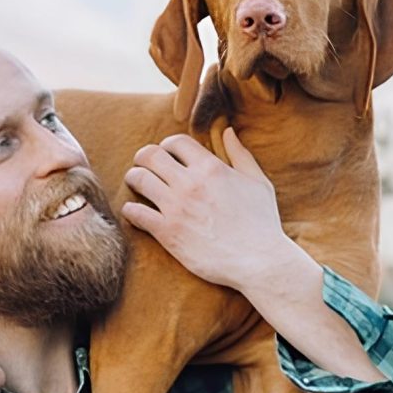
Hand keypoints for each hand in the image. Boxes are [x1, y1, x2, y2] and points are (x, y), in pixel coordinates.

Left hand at [119, 128, 295, 296]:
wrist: (259, 261)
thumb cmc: (262, 223)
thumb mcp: (258, 182)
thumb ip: (240, 155)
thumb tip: (228, 131)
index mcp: (211, 167)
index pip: (175, 142)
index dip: (167, 145)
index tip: (166, 155)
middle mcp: (190, 183)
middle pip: (151, 155)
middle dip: (143, 157)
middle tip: (142, 165)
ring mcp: (177, 208)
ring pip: (139, 179)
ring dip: (133, 178)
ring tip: (135, 183)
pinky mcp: (168, 233)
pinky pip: (136, 213)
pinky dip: (130, 210)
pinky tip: (132, 211)